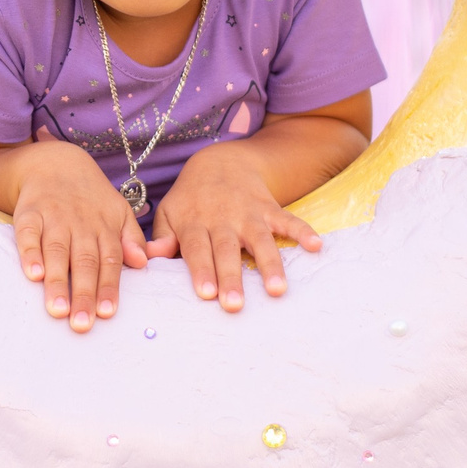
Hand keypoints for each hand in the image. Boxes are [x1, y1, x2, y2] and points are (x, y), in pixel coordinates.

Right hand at [8, 140, 149, 333]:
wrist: (56, 163)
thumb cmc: (91, 199)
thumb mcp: (119, 213)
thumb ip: (131, 240)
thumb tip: (144, 263)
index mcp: (105, 227)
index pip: (109, 260)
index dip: (108, 287)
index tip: (107, 313)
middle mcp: (80, 223)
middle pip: (83, 262)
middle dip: (83, 293)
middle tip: (81, 324)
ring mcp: (54, 217)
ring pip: (56, 251)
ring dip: (57, 281)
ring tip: (57, 310)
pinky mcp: (28, 213)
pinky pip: (28, 235)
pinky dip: (29, 254)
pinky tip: (32, 275)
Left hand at [146, 142, 322, 310]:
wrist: (220, 162)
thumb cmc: (190, 199)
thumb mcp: (169, 212)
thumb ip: (161, 237)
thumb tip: (149, 258)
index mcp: (194, 223)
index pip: (196, 249)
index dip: (201, 270)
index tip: (206, 294)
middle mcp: (222, 219)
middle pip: (227, 250)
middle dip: (231, 277)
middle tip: (235, 305)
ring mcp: (248, 213)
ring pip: (260, 239)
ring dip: (270, 264)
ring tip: (277, 289)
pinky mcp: (269, 208)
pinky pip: (288, 219)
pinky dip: (303, 231)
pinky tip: (317, 246)